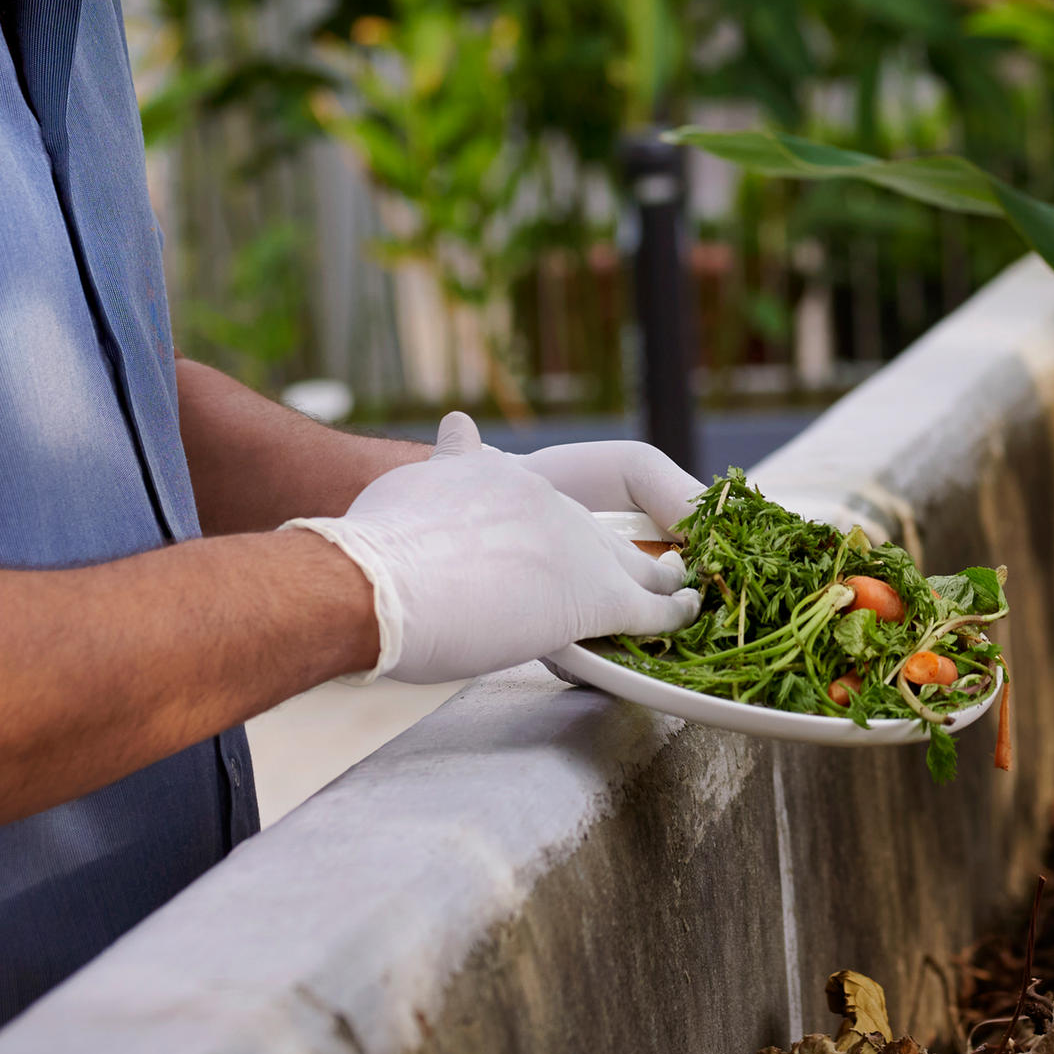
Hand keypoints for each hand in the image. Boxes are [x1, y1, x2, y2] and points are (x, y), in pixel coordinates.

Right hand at [287, 414, 700, 685]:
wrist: (372, 580)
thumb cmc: (365, 556)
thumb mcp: (397, 495)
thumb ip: (426, 480)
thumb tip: (438, 443)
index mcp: (487, 477)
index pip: (533, 494)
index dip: (547, 519)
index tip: (547, 529)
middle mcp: (539, 497)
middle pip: (593, 525)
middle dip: (616, 544)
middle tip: (640, 562)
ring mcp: (572, 543)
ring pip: (634, 561)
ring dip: (655, 577)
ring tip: (675, 587)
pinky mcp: (594, 592)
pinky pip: (652, 603)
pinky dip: (675, 610)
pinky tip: (689, 611)